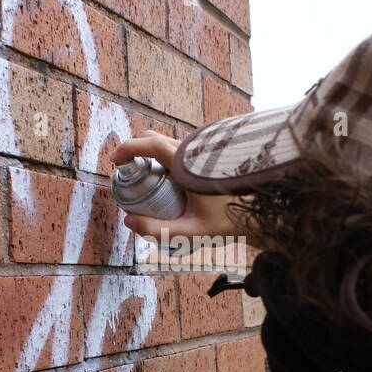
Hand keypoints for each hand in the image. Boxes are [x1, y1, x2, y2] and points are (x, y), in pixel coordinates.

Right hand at [109, 131, 244, 242]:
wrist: (256, 211)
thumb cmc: (227, 221)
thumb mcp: (191, 232)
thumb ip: (158, 230)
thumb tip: (129, 220)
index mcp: (188, 164)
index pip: (151, 144)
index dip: (128, 148)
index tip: (114, 160)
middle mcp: (194, 151)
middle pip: (156, 139)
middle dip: (136, 151)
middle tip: (126, 172)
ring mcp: (200, 151)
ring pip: (167, 142)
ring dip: (150, 154)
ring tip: (143, 177)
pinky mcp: (205, 156)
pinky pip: (178, 149)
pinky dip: (163, 156)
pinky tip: (162, 178)